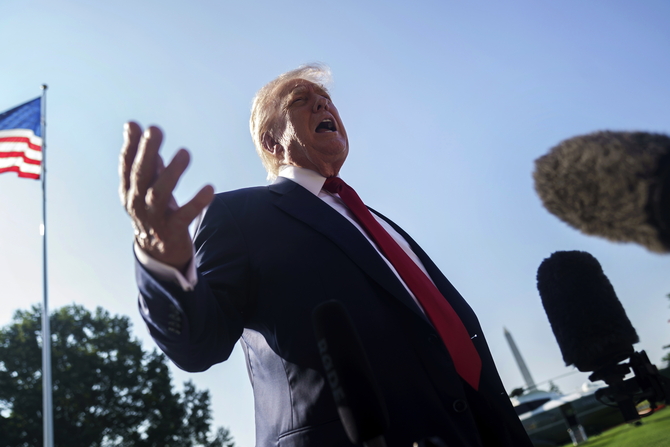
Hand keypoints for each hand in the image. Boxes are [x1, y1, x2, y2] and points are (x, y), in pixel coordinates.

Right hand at [119, 122, 213, 271]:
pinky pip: (184, 216)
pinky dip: (197, 202)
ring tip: (185, 153)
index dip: (130, 146)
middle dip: (147, 152)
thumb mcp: (149, 187)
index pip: (127, 166)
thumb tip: (145, 132)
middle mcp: (137, 203)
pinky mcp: (171, 232)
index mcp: (130, 191)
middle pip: (140, 176)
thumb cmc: (156, 212)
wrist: (159, 253)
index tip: (134, 125)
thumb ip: (150, 164)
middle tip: (156, 129)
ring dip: (172, 173)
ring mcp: (152, 219)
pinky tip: (210, 189)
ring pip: (158, 194)